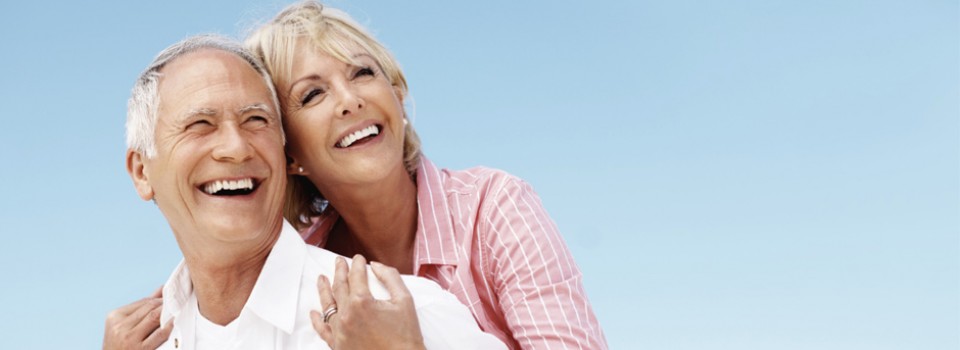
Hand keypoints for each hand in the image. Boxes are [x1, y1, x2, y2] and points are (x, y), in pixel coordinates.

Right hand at [103, 288, 172, 349]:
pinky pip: (159, 334)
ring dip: (169, 313)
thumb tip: (161, 289)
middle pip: (149, 308)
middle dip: (166, 304)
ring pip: (154, 317)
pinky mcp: (140, 349)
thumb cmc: (121, 345)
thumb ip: (142, 307)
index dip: (161, 299)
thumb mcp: (124, 325)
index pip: (143, 302)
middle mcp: (120, 326)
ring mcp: (129, 338)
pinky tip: (175, 323)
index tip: (173, 298)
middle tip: (181, 302)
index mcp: (114, 317)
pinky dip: (169, 326)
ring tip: (179, 310)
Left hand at [311, 255, 425, 349]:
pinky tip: (314, 311)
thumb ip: (390, 278)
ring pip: (328, 305)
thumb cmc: (406, 335)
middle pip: (339, 287)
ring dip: (324, 290)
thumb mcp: (404, 300)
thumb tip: (376, 265)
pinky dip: (317, 320)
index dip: (357, 264)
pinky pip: (323, 330)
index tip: (358, 258)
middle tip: (339, 261)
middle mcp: (346, 316)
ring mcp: (340, 332)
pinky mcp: (338, 346)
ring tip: (321, 278)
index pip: (356, 276)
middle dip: (340, 271)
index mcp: (362, 302)